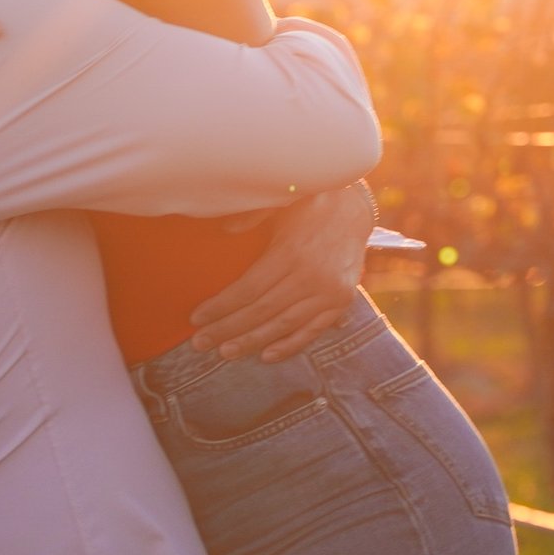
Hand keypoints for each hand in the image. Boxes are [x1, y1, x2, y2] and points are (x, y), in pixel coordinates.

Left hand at [188, 182, 372, 362]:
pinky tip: (266, 355)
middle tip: (200, 343)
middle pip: (262, 311)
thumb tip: (226, 229)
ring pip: (284, 325)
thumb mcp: (282, 199)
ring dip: (253, 342)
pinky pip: (312, 330)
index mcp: (292, 252)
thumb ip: (254, 213)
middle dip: (228, 329)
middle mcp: (312, 277)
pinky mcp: (341, 302)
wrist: (356, 208)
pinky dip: (290, 345)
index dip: (221, 306)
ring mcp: (329, 293)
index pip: (249, 289)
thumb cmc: (310, 202)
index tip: (197, 318)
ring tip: (226, 352)